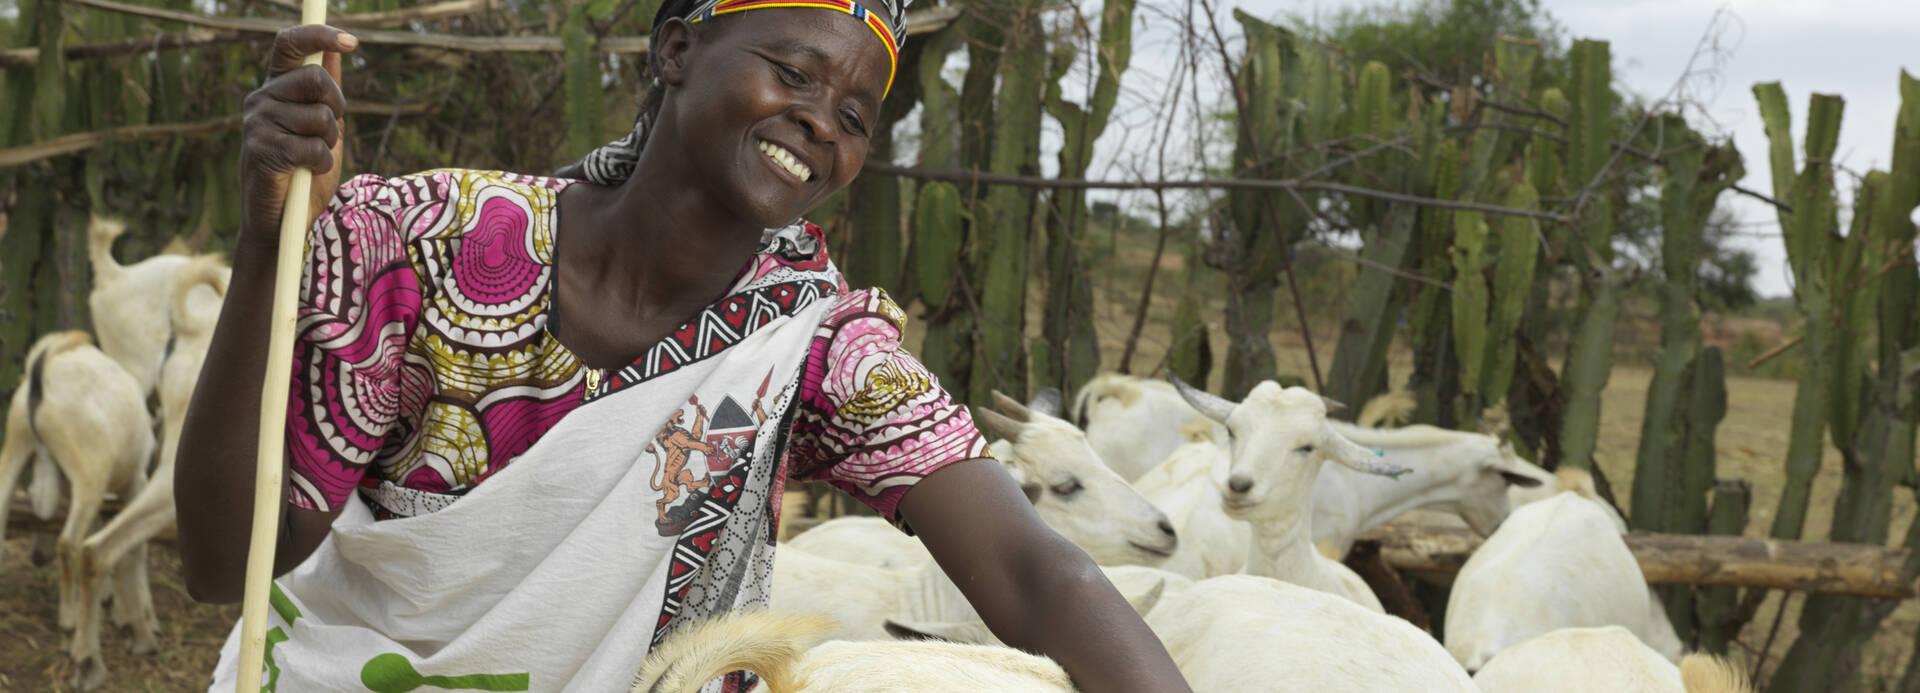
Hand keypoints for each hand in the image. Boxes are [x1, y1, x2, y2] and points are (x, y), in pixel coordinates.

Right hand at [238, 24, 356, 249]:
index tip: (352, 41)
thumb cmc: (303, 174)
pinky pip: (313, 147)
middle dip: (337, 106)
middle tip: (329, 133)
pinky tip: (305, 174)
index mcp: (276, 89)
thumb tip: (336, 51)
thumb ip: (326, 95)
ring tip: (311, 160)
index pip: (289, 45)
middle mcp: (261, 99)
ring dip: (329, 143)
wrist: (281, 221)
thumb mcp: (323, 130)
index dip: (319, 35)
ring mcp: (257, 123)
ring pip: (320, 116)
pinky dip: (321, 164)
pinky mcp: (261, 149)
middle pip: (316, 78)